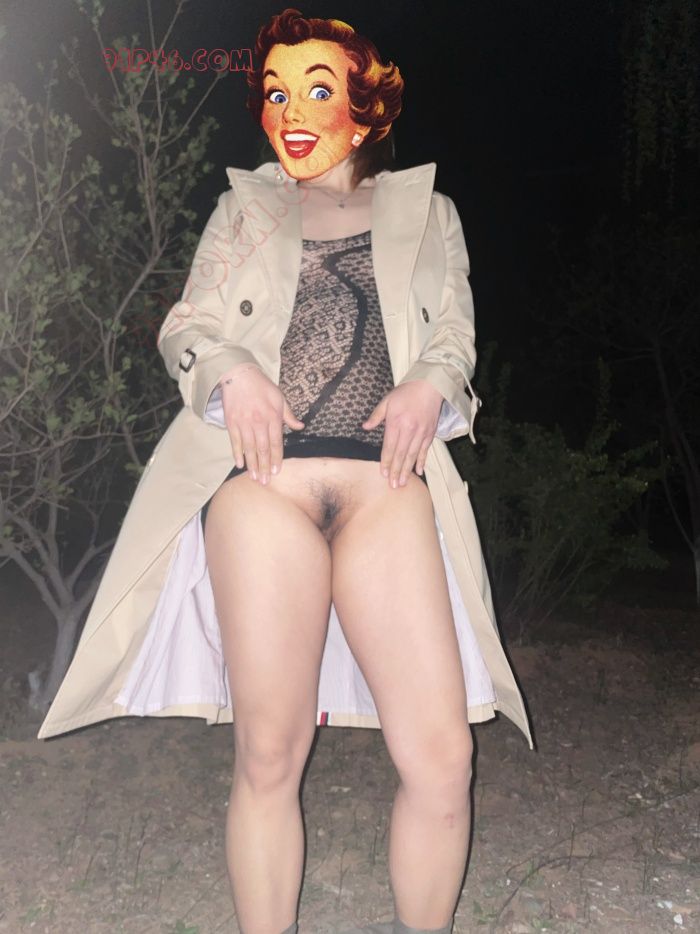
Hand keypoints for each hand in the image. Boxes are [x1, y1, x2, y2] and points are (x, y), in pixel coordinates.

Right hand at [219, 364, 303, 483]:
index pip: (276, 442)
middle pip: (262, 449)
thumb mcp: (280, 398)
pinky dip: (237, 454)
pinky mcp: (231, 422)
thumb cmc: (261, 386)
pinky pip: (235, 442)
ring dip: (252, 465)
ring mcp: (244, 423)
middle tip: (265, 482)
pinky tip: (240, 464)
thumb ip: (289, 415)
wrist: (239, 375)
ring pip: (249, 448)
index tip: (276, 471)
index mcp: (273, 417)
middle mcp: (258, 422)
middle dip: (264, 467)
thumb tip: (301, 427)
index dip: (276, 458)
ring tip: (254, 478)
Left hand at [362, 380, 442, 487]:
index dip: (386, 461)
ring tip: (402, 483)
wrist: (430, 385)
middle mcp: (409, 430)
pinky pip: (425, 450)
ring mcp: (421, 433)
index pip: (389, 446)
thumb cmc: (406, 392)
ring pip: (412, 455)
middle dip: (395, 471)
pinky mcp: (430, 433)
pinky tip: (419, 472)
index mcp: (396, 422)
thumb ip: (376, 416)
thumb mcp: (387, 401)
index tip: (383, 474)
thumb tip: (364, 427)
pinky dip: (421, 461)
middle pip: (400, 454)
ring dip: (407, 470)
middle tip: (392, 486)